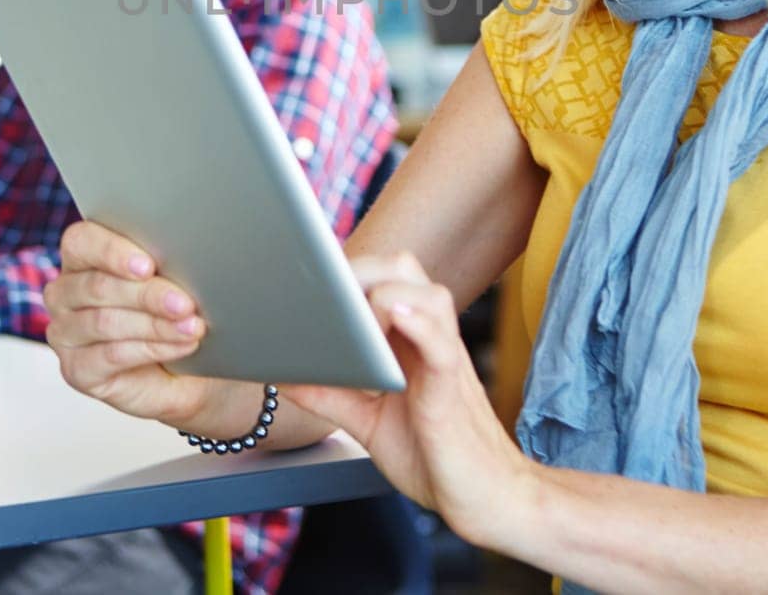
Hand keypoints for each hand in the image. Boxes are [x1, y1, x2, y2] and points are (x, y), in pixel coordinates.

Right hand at [44, 220, 216, 423]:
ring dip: (155, 325)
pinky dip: (152, 349)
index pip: (81, 242)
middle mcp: (64, 293)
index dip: (112, 251)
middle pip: (98, 286)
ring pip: (105, 322)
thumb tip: (187, 256)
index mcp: (82, 258)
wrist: (181, 370)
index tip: (148, 266)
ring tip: (192, 327)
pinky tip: (181, 346)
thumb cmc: (173, 314)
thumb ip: (165, 264)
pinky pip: (112, 355)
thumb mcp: (171, 281)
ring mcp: (65, 334)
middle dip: (147, 294)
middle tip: (184, 304)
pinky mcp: (76, 369)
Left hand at [283, 252, 535, 544]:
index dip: (347, 267)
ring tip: (357, 313)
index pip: (384, 277)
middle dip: (360, 268)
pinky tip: (395, 317)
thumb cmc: (433, 457)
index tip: (309, 273)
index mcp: (410, 340)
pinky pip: (441, 346)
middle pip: (404, 270)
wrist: (484, 500)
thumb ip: (331, 396)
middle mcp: (430, 341)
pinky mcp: (451, 391)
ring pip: (428, 296)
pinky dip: (419, 325)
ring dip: (387, 292)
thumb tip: (284, 376)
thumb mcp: (368, 423)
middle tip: (326, 290)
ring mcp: (445, 361)